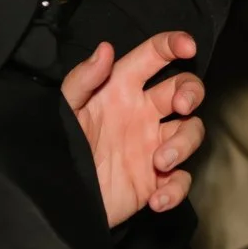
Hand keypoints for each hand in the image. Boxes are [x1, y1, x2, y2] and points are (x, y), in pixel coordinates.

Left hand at [61, 31, 207, 227]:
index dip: (174, 44)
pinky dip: (176, 189)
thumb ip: (82, 80)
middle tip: (182, 106)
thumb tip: (105, 49)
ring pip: (192, 130)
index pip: (154, 56)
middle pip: (185, 88)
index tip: (188, 47)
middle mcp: (142, 113)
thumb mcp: (65, 112)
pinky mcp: (156, 179)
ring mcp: (152, 146)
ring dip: (184, 144)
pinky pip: (182, 179)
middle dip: (192, 92)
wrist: (55, 203)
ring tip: (161, 162)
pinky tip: (157, 199)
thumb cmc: (57, 152)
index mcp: (121, 90)